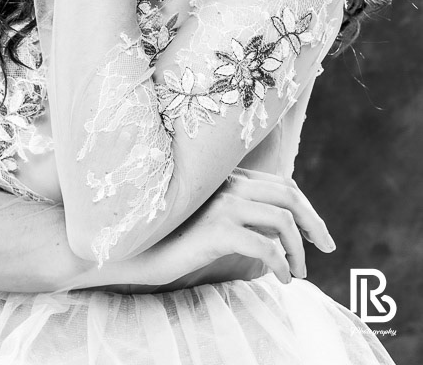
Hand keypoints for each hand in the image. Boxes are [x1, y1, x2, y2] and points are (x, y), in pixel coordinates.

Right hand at [86, 167, 335, 292]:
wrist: (129, 247)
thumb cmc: (166, 237)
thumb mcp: (206, 222)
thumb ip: (235, 215)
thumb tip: (274, 235)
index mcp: (226, 178)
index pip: (281, 184)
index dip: (306, 207)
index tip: (318, 234)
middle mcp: (227, 184)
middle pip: (289, 196)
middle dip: (315, 223)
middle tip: (327, 248)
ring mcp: (221, 205)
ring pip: (282, 220)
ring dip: (298, 250)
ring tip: (297, 273)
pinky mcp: (215, 230)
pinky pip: (264, 245)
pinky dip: (280, 263)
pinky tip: (281, 279)